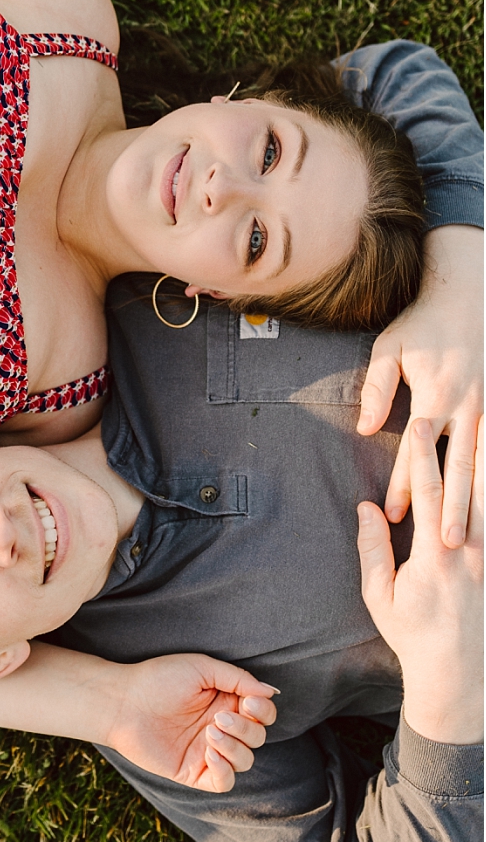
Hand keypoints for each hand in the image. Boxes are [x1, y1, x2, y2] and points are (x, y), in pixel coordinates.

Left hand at [104, 653, 277, 791]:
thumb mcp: (202, 668)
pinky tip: (210, 753)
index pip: (262, 713)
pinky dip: (225, 770)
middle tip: (220, 717)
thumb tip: (271, 692)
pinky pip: (224, 782)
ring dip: (235, 747)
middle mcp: (221, 727)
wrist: (124, 702)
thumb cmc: (159, 678)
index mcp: (226, 701)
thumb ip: (238, 679)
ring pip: (245, 760)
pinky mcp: (194, 771)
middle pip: (258, 737)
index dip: (263, 711)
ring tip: (210, 731)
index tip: (250, 701)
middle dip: (246, 728)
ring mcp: (208, 751)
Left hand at [357, 225, 483, 547]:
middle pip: (456, 469)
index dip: (402, 485)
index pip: (415, 454)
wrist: (468, 296)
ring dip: (477, 500)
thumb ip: (378, 389)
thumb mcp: (390, 349)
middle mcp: (465, 408)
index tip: (392, 516)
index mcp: (435, 398)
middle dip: (449, 508)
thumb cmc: (423, 325)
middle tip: (444, 545)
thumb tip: (366, 428)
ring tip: (472, 534)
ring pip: (482, 464)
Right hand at [357, 416, 482, 743]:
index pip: (428, 492)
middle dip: (466, 444)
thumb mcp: (380, 597)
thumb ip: (373, 550)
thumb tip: (367, 508)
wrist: (459, 676)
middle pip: (470, 486)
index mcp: (434, 556)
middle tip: (468, 409)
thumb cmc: (413, 636)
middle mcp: (468, 551)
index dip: (423, 455)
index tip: (419, 422)